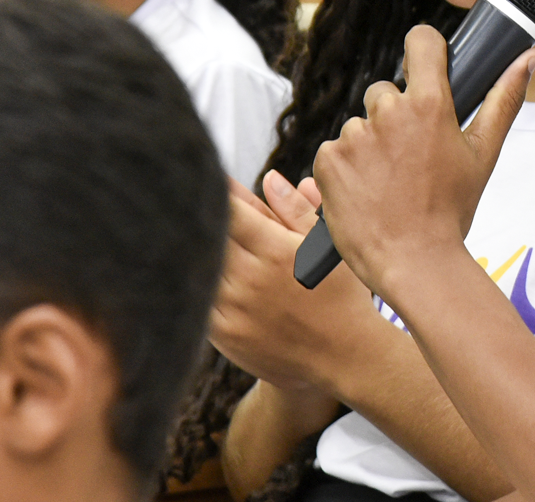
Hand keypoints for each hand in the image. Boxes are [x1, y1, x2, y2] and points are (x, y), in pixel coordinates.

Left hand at [210, 172, 383, 398]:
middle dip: (204, 218)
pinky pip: (198, 299)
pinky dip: (198, 282)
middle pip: (210, 237)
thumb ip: (296, 210)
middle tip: (194, 202)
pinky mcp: (223, 335)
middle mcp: (250, 279)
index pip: (231, 212)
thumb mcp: (328, 246)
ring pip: (200, 267)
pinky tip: (203, 272)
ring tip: (193, 234)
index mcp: (277, 251)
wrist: (341, 356)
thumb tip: (269, 178)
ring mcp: (233, 309)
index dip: (218, 194)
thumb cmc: (341, 294)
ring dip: (198, 249)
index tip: (210, 181)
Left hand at [313, 25, 533, 298]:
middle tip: (411, 158)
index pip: (421, 42)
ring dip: (370, 145)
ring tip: (389, 182)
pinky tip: (366, 192)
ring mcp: (353, 136)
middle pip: (385, 91)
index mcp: (429, 104)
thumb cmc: (451, 211)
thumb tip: (529, 58)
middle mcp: (387, 112)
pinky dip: (346, 167)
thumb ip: (505, 99)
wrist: (414, 262)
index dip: (424, 49)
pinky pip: (335, 150)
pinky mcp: (327, 160)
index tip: (426, 66)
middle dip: (396, 116)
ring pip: (360, 124)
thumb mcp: (484, 154)